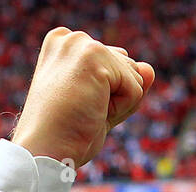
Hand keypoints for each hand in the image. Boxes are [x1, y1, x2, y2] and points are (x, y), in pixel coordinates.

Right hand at [10, 27, 155, 168]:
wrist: (46, 149)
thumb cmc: (68, 132)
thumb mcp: (103, 104)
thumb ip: (128, 83)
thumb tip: (149, 68)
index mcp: (66, 45)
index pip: (117, 65)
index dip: (107, 95)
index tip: (78, 107)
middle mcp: (71, 38)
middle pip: (128, 68)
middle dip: (116, 97)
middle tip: (83, 112)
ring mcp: (81, 44)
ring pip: (134, 76)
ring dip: (118, 103)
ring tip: (86, 111)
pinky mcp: (94, 57)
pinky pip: (135, 88)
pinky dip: (121, 108)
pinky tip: (92, 110)